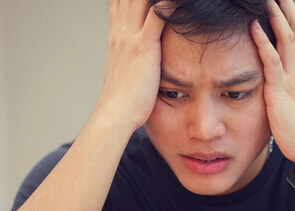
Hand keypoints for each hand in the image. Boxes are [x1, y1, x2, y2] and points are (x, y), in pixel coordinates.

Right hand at [96, 0, 169, 129]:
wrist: (115, 114)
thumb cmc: (124, 101)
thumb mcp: (124, 73)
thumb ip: (129, 59)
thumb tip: (134, 59)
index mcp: (116, 37)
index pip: (120, 3)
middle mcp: (121, 31)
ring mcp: (131, 37)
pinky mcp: (144, 45)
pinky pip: (158, 14)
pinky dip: (168, 4)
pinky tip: (179, 0)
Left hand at [251, 0, 294, 164]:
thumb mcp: (289, 102)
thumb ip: (282, 88)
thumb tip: (271, 82)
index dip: (290, 18)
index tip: (283, 3)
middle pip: (294, 31)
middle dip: (285, 10)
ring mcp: (290, 79)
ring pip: (285, 40)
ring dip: (275, 17)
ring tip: (267, 1)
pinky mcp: (280, 90)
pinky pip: (271, 61)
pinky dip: (263, 42)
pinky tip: (254, 28)